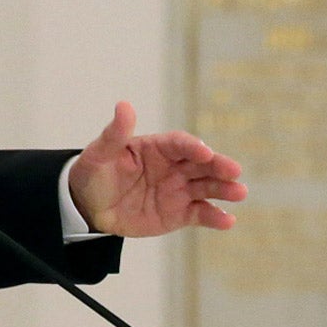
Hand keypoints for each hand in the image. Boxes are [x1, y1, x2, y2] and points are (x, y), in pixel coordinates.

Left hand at [67, 101, 245, 237]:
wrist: (88, 207)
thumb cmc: (94, 174)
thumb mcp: (99, 153)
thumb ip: (115, 133)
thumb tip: (124, 105)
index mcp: (157, 148)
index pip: (179, 144)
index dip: (192, 147)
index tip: (203, 152)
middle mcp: (173, 167)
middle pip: (201, 164)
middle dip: (218, 166)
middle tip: (234, 171)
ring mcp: (178, 190)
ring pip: (206, 187)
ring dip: (224, 189)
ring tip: (239, 192)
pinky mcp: (179, 214)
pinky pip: (200, 214)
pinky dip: (215, 217)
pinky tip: (227, 221)